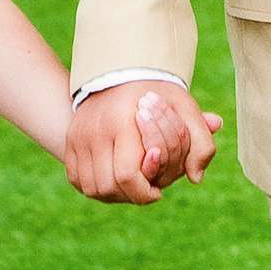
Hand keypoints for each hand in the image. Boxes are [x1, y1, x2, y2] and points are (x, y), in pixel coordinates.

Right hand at [65, 80, 220, 204]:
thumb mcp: (186, 110)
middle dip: (129, 197)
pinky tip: (114, 179)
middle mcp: (95, 130)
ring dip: (112, 195)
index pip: (127, 176)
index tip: (158, 192)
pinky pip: (77, 180)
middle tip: (145, 190)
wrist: (120, 72)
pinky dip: (95, 187)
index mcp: (123, 122)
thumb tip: (196, 178)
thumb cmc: (158, 94)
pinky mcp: (70, 142)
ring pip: (91, 187)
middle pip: (108, 187)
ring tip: (130, 187)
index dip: (144, 193)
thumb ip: (200, 142)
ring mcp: (78, 137)